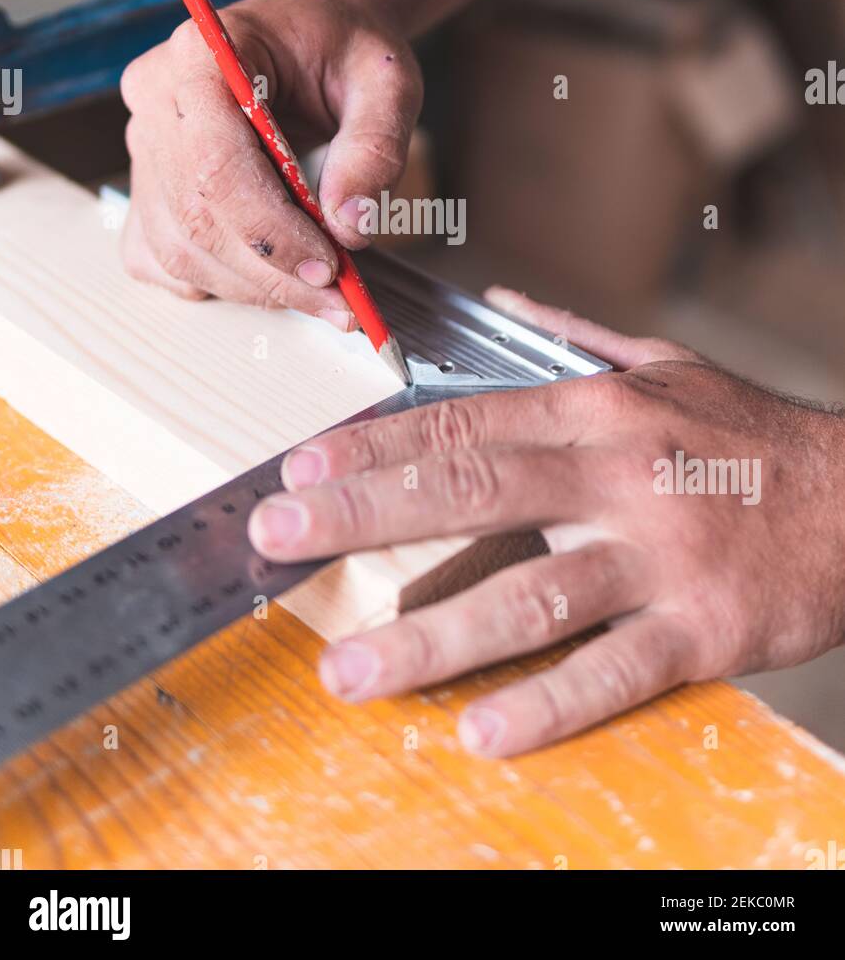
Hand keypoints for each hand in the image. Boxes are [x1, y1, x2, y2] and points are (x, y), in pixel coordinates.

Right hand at [120, 0, 422, 322]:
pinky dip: (219, 282)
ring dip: (253, 287)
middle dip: (272, 271)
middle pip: (196, 213)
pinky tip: (270, 276)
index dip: (271, 229)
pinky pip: (162, 258)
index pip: (216, 161)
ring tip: (323, 294)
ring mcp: (142, 146)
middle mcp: (155, 97)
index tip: (331, 265)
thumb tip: (350, 227)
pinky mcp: (146, 186)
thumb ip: (375, 148)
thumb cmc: (344, 51)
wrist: (315, 40)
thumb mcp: (386, 82)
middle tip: (341, 298)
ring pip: (180, 247)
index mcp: (201, 52)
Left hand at [249, 289, 844, 756]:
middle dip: (364, 517)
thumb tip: (501, 303)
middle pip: (471, 493)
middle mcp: (619, 473)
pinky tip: (482, 729)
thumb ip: (573, 339)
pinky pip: (615, 670)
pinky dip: (547, 702)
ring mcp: (661, 552)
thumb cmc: (752, 438)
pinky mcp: (705, 626)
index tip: (302, 471)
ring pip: (529, 593)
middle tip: (280, 542)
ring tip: (353, 670)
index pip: (465, 423)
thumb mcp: (666, 365)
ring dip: (431, 635)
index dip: (376, 447)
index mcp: (599, 410)